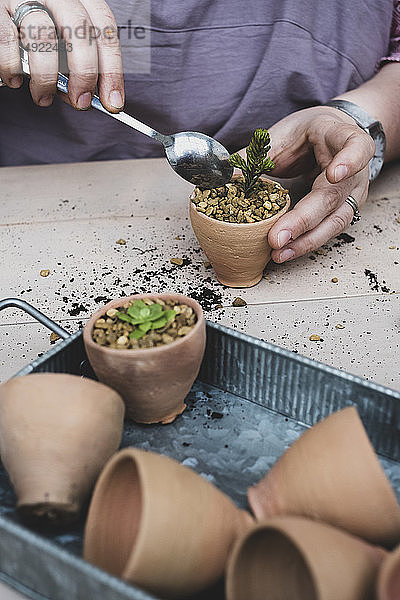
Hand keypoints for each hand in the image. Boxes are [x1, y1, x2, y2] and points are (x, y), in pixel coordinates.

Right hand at [0, 0, 123, 111]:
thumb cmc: (28, 26)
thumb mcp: (59, 38)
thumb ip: (72, 63)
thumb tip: (82, 95)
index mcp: (76, 0)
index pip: (104, 30)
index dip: (112, 69)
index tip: (112, 100)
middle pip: (80, 31)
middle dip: (85, 74)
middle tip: (80, 100)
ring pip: (44, 36)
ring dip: (46, 76)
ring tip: (43, 95)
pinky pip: (7, 40)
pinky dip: (12, 66)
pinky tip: (16, 78)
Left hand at [261, 106, 373, 261]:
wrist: (330, 136)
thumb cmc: (308, 133)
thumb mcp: (283, 134)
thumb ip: (256, 155)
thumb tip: (222, 176)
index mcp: (342, 138)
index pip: (356, 146)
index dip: (348, 160)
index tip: (334, 174)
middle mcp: (354, 170)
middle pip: (334, 196)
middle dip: (303, 220)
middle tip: (277, 238)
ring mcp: (352, 194)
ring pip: (335, 221)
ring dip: (305, 240)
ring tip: (279, 252)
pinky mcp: (342, 211)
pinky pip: (327, 231)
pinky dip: (304, 243)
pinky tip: (285, 252)